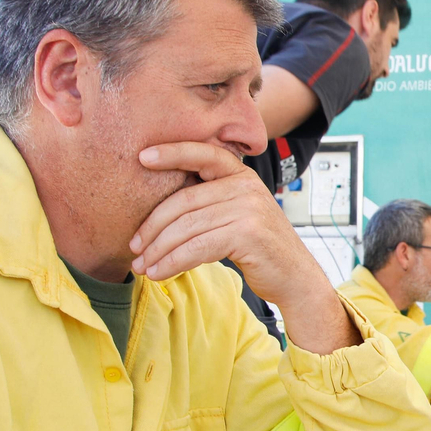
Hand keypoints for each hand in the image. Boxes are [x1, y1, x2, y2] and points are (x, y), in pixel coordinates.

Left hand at [130, 142, 354, 352]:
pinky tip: (159, 273)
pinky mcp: (247, 234)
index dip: (172, 152)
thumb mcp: (238, 215)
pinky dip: (173, 262)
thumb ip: (211, 203)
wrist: (296, 278)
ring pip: (187, 227)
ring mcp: (249, 208)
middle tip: (134, 246)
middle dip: (153, 226)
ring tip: (142, 266)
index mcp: (242, 176)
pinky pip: (197, 247)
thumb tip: (160, 213)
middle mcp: (247, 186)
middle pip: (184, 201)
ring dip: (159, 250)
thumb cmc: (260, 249)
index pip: (203, 154)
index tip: (142, 157)